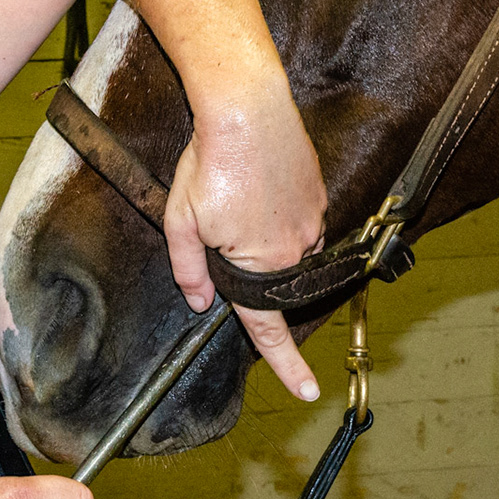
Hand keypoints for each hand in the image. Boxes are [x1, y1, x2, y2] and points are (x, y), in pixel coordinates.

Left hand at [163, 77, 327, 401]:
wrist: (247, 107)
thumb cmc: (211, 162)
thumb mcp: (181, 220)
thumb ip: (188, 268)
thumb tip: (200, 301)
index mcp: (260, 263)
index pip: (269, 327)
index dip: (287, 365)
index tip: (306, 390)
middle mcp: (296, 248)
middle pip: (273, 276)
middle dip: (250, 261)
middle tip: (223, 216)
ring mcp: (312, 219)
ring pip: (286, 246)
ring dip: (261, 231)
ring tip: (233, 192)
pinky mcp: (317, 193)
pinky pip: (298, 218)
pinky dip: (277, 209)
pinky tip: (255, 183)